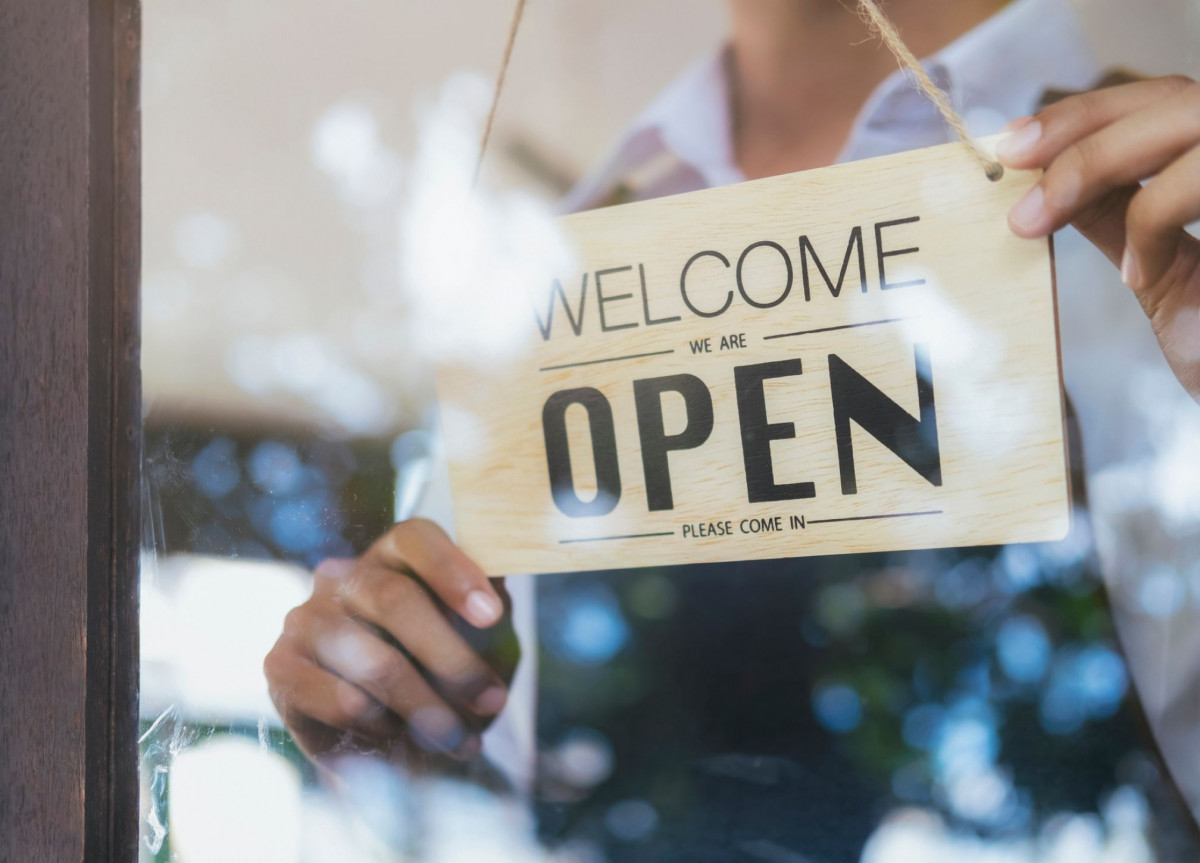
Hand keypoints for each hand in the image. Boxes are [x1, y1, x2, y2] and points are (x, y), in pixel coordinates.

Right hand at [264, 518, 515, 767]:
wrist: (392, 744)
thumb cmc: (443, 678)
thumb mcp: (484, 644)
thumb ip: (493, 618)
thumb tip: (497, 602)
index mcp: (393, 556)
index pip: (416, 538)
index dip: (454, 572)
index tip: (492, 616)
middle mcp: (343, 576)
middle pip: (394, 599)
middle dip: (452, 659)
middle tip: (492, 701)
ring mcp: (305, 619)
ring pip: (373, 660)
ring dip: (427, 708)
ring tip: (460, 739)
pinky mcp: (281, 667)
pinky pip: (341, 700)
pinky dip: (382, 725)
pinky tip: (399, 736)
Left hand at [996, 75, 1199, 399]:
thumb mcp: (1164, 276)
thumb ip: (1120, 218)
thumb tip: (1049, 182)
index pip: (1166, 98)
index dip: (1087, 113)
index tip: (1011, 145)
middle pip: (1178, 97)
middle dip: (1084, 138)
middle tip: (1019, 194)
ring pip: (1194, 119)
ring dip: (1104, 167)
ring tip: (1046, 226)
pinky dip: (1156, 221)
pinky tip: (1140, 273)